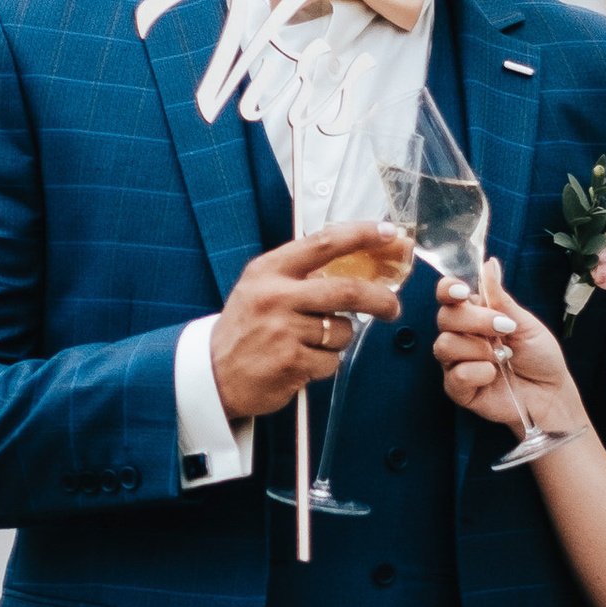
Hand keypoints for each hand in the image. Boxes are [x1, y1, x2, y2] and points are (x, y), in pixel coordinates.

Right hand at [210, 223, 403, 424]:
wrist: (213, 374)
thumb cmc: (245, 329)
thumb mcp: (261, 288)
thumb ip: (300, 274)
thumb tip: (355, 266)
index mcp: (270, 270)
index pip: (324, 242)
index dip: (361, 235)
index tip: (388, 232)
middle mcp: (276, 296)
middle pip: (347, 290)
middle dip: (379, 299)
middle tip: (392, 307)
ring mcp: (283, 330)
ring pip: (341, 330)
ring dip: (338, 339)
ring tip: (310, 343)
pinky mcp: (291, 362)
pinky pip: (332, 361)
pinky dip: (326, 364)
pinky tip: (302, 362)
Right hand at [436, 262, 576, 437]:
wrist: (551, 393)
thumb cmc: (540, 356)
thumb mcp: (525, 323)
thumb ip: (501, 298)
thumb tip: (490, 264)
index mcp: (475, 315)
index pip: (448, 295)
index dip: (449, 289)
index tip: (464, 292)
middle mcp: (461, 336)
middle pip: (444, 318)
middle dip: (475, 320)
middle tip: (504, 328)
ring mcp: (457, 363)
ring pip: (445, 345)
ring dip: (478, 349)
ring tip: (502, 357)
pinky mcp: (458, 389)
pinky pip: (455, 375)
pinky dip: (478, 373)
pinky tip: (494, 376)